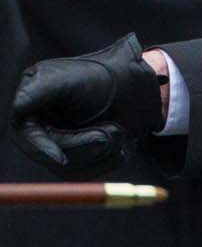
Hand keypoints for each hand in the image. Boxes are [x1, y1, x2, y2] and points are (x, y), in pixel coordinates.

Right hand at [11, 34, 164, 174]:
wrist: (138, 84)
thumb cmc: (102, 74)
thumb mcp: (69, 79)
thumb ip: (41, 90)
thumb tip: (18, 106)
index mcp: (32, 108)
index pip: (27, 136)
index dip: (40, 150)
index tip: (61, 158)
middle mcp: (42, 129)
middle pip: (52, 157)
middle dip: (86, 146)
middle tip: (115, 129)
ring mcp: (62, 146)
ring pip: (74, 169)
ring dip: (104, 151)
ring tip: (119, 128)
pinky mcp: (83, 159)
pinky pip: (93, 172)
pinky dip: (113, 158)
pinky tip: (124, 139)